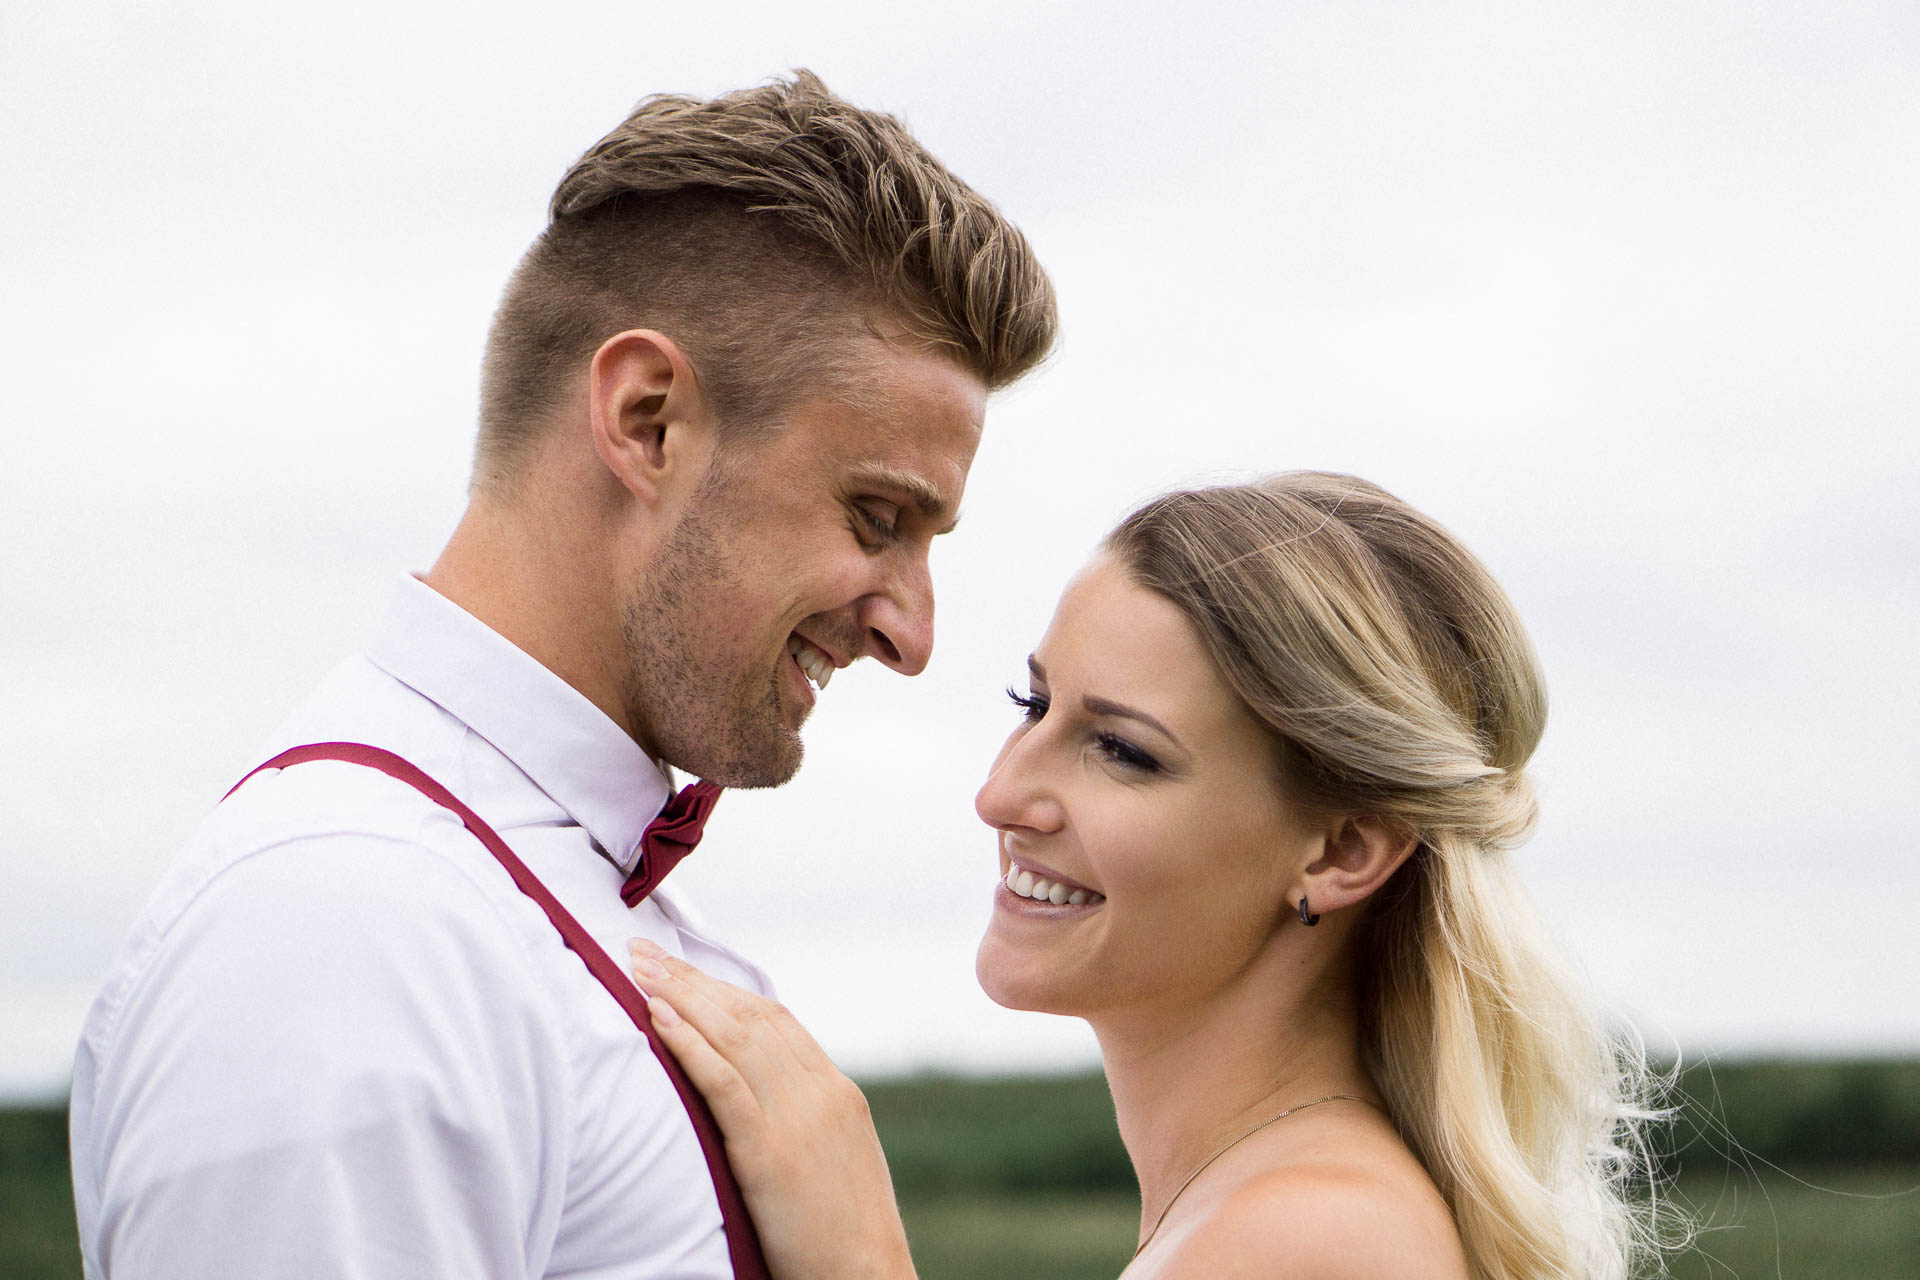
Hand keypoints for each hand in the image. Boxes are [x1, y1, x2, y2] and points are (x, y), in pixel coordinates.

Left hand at [627, 938, 917, 1279]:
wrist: (869, 1278)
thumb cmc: (845, 1237)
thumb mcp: (835, 1162)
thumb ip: (803, 1122)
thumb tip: (757, 1100)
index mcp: (836, 1092)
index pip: (775, 1018)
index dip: (723, 988)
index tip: (681, 966)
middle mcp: (820, 1092)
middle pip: (749, 1015)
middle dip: (691, 978)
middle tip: (642, 950)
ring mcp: (798, 1119)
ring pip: (735, 1036)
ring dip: (680, 996)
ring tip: (637, 969)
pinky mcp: (770, 1154)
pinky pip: (724, 1084)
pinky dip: (690, 1045)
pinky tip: (659, 1019)